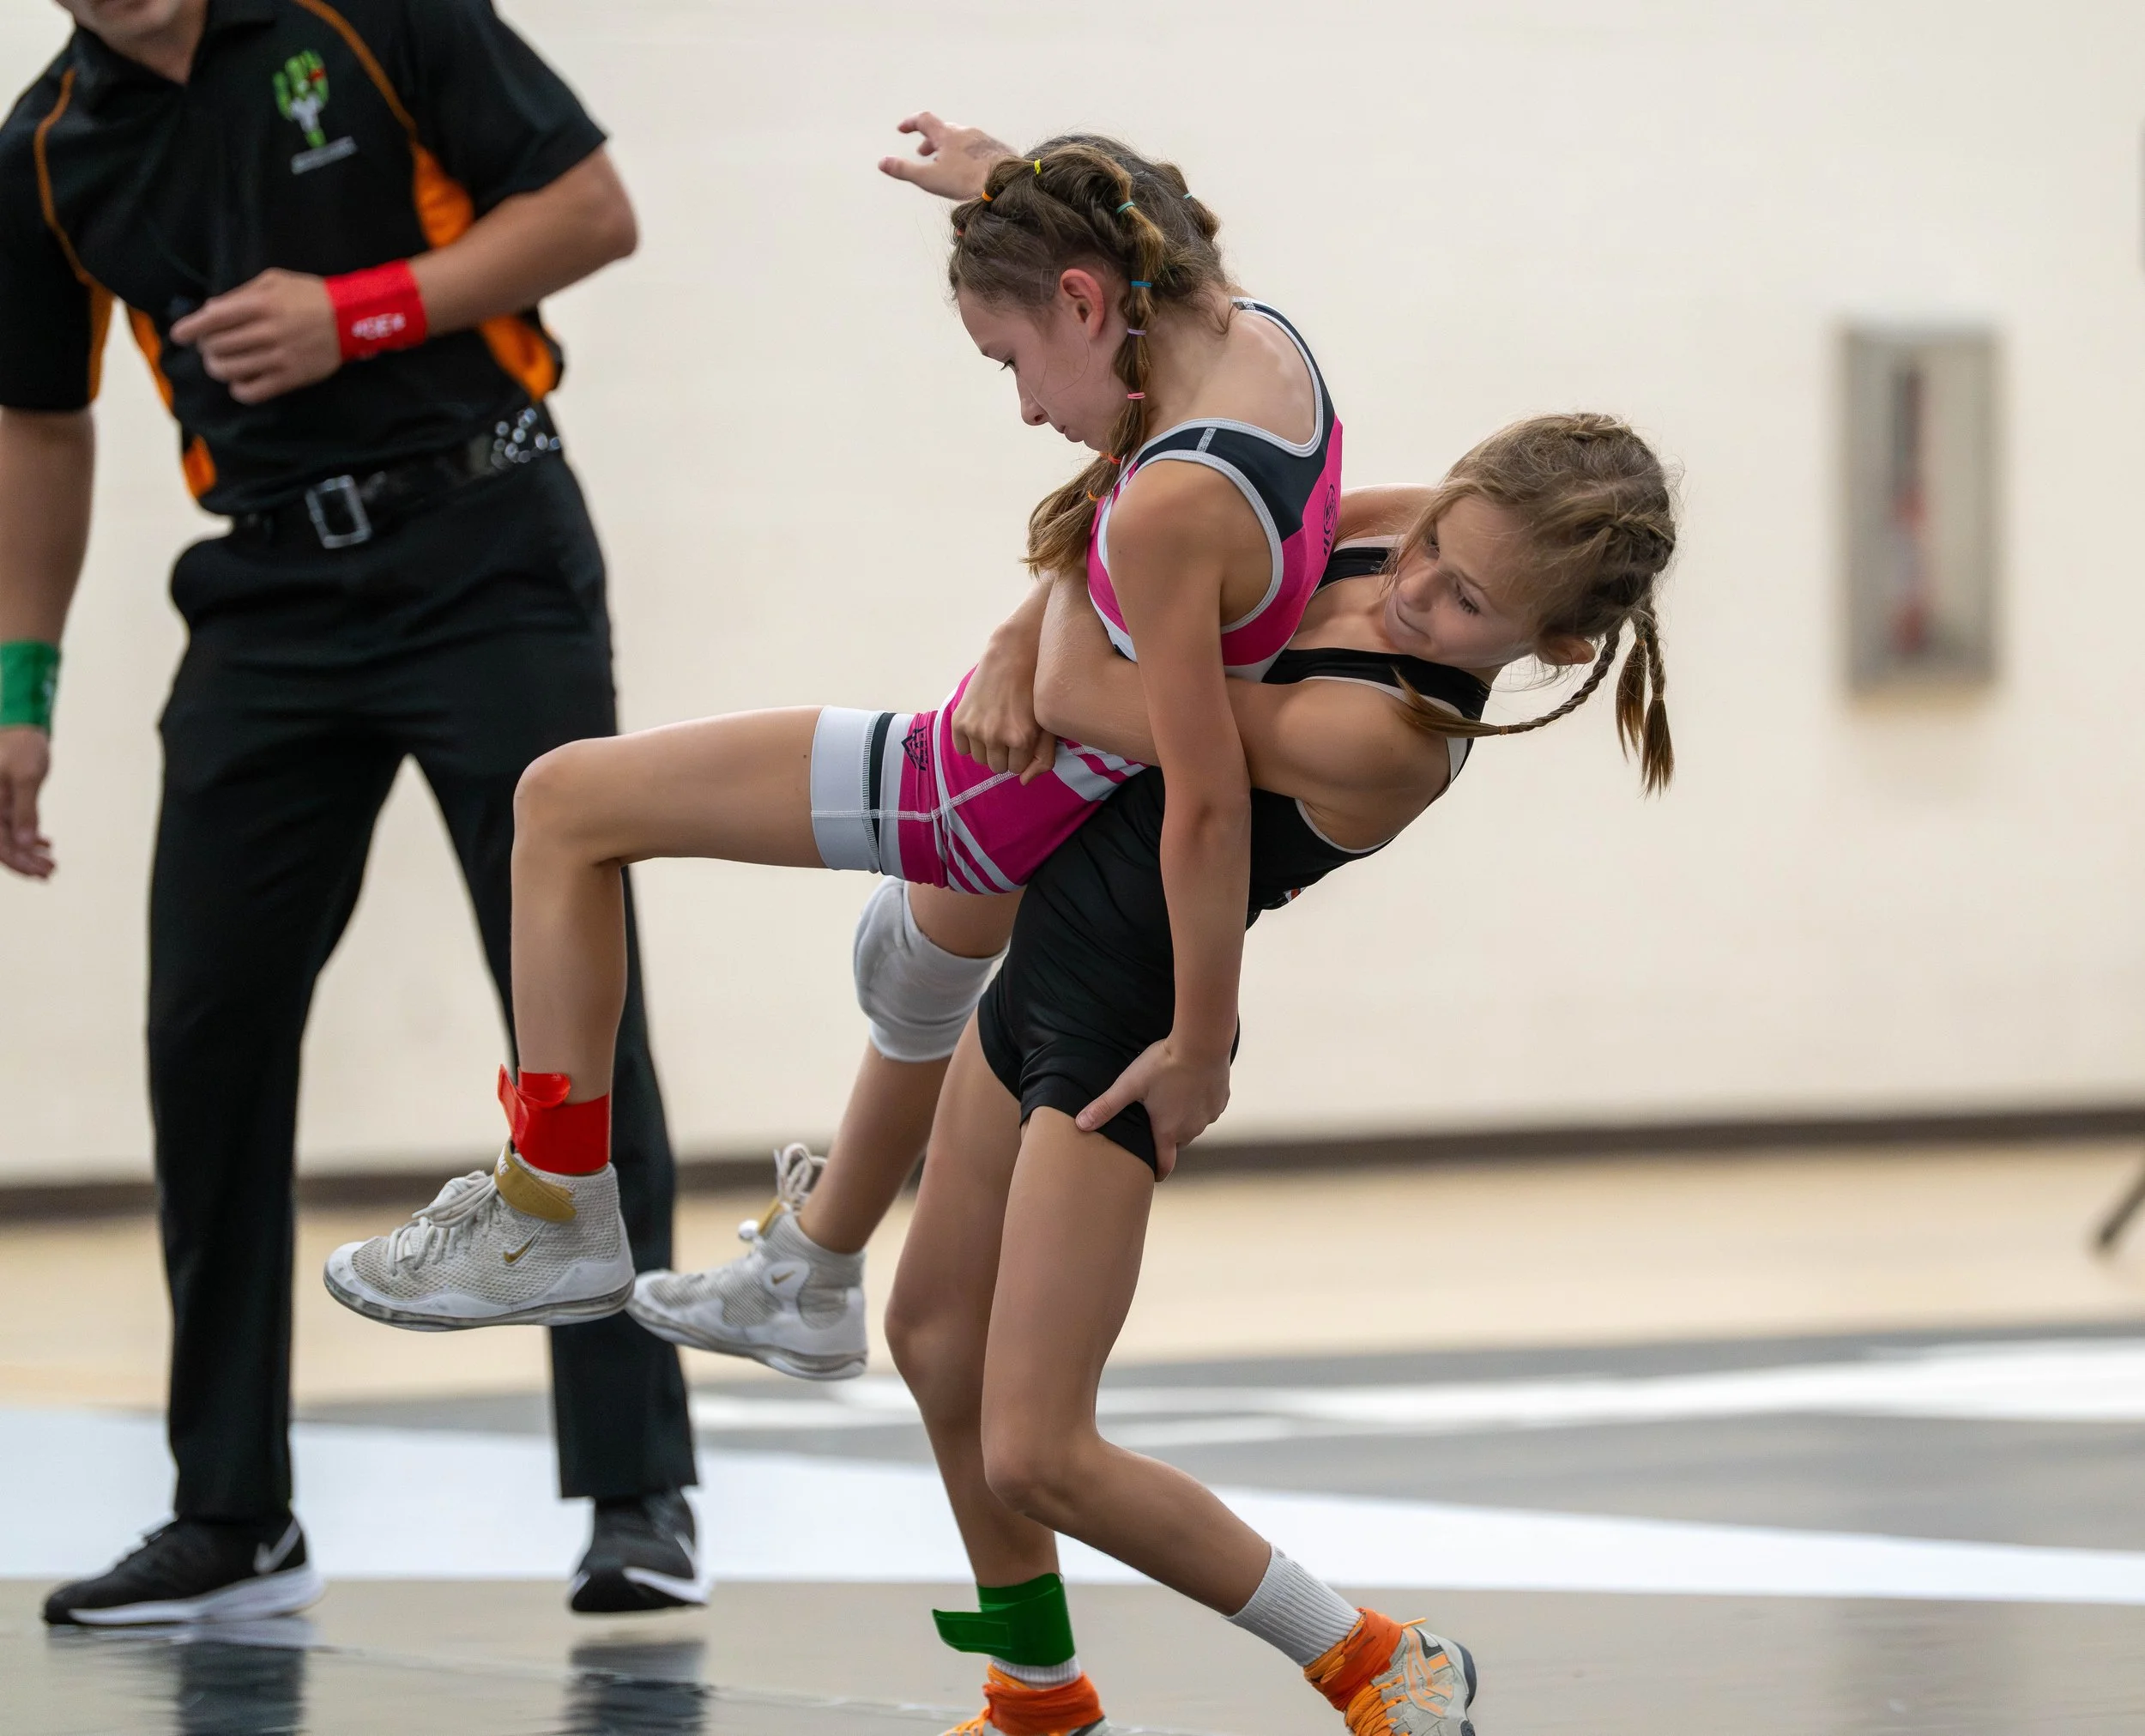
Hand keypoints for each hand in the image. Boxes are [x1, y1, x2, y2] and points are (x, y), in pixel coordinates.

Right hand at [0, 725, 53, 878]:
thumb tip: (26, 843)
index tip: (41, 873)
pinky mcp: (4, 802)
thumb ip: (26, 810)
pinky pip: (12, 826)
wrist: (21, 726)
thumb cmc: (22, 748)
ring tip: (51, 864)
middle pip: (2, 846)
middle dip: (25, 862)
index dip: (19, 863)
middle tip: (51, 872)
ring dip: (28, 853)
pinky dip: (29, 837)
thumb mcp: (27, 777)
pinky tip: (46, 844)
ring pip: (9, 838)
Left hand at [170, 269, 340, 404]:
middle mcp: (267, 332)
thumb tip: (211, 311)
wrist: (351, 319)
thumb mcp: (274, 280)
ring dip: (217, 368)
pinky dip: (239, 389)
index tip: (178, 335)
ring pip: (230, 371)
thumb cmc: (310, 295)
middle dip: (206, 347)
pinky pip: (253, 392)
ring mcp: (279, 358)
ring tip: (220, 363)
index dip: (190, 328)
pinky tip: (240, 381)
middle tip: (210, 346)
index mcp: (261, 305)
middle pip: (218, 347)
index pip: (213, 319)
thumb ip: (241, 294)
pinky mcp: (290, 378)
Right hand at [878, 112, 1012, 201]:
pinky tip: (969, 170)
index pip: (924, 120)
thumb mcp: (930, 178)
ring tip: (945, 163)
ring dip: (949, 148)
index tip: (902, 129)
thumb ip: (905, 170)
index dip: (910, 122)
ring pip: (961, 139)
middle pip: (943, 129)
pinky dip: (966, 154)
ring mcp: (983, 139)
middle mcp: (966, 132)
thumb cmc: (967, 181)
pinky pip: (977, 148)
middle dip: (930, 140)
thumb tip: (882, 162)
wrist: (1005, 183)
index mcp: (947, 135)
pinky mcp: (998, 149)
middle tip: (923, 153)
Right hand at [953, 621, 1055, 781]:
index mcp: (1021, 739)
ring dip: (987, 748)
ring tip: (995, 725)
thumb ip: (1043, 758)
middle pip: (997, 767)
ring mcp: (975, 729)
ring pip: (980, 760)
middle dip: (1004, 754)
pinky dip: (969, 741)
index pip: (1017, 769)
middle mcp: (996, 736)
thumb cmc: (1034, 689)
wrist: (1011, 656)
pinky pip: (962, 749)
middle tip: (1008, 731)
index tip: (1022, 737)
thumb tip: (1023, 782)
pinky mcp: (959, 721)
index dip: (1020, 754)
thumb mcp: (1047, 724)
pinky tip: (980, 723)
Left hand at [1077, 1037, 1230, 1178]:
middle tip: (1155, 1119)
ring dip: (1183, 1117)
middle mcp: (1191, 1130)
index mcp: (1168, 1131)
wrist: (1202, 1044)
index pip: (1164, 1164)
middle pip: (1177, 1141)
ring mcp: (1209, 1116)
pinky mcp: (1221, 1101)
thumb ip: (1105, 1106)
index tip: (1152, 1175)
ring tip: (1172, 1097)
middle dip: (1166, 1135)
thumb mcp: (1129, 1084)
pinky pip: (1207, 1109)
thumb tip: (1080, 1124)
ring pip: (1193, 1124)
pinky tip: (1191, 1085)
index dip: (1157, 1171)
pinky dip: (1199, 1103)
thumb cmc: (1164, 1065)